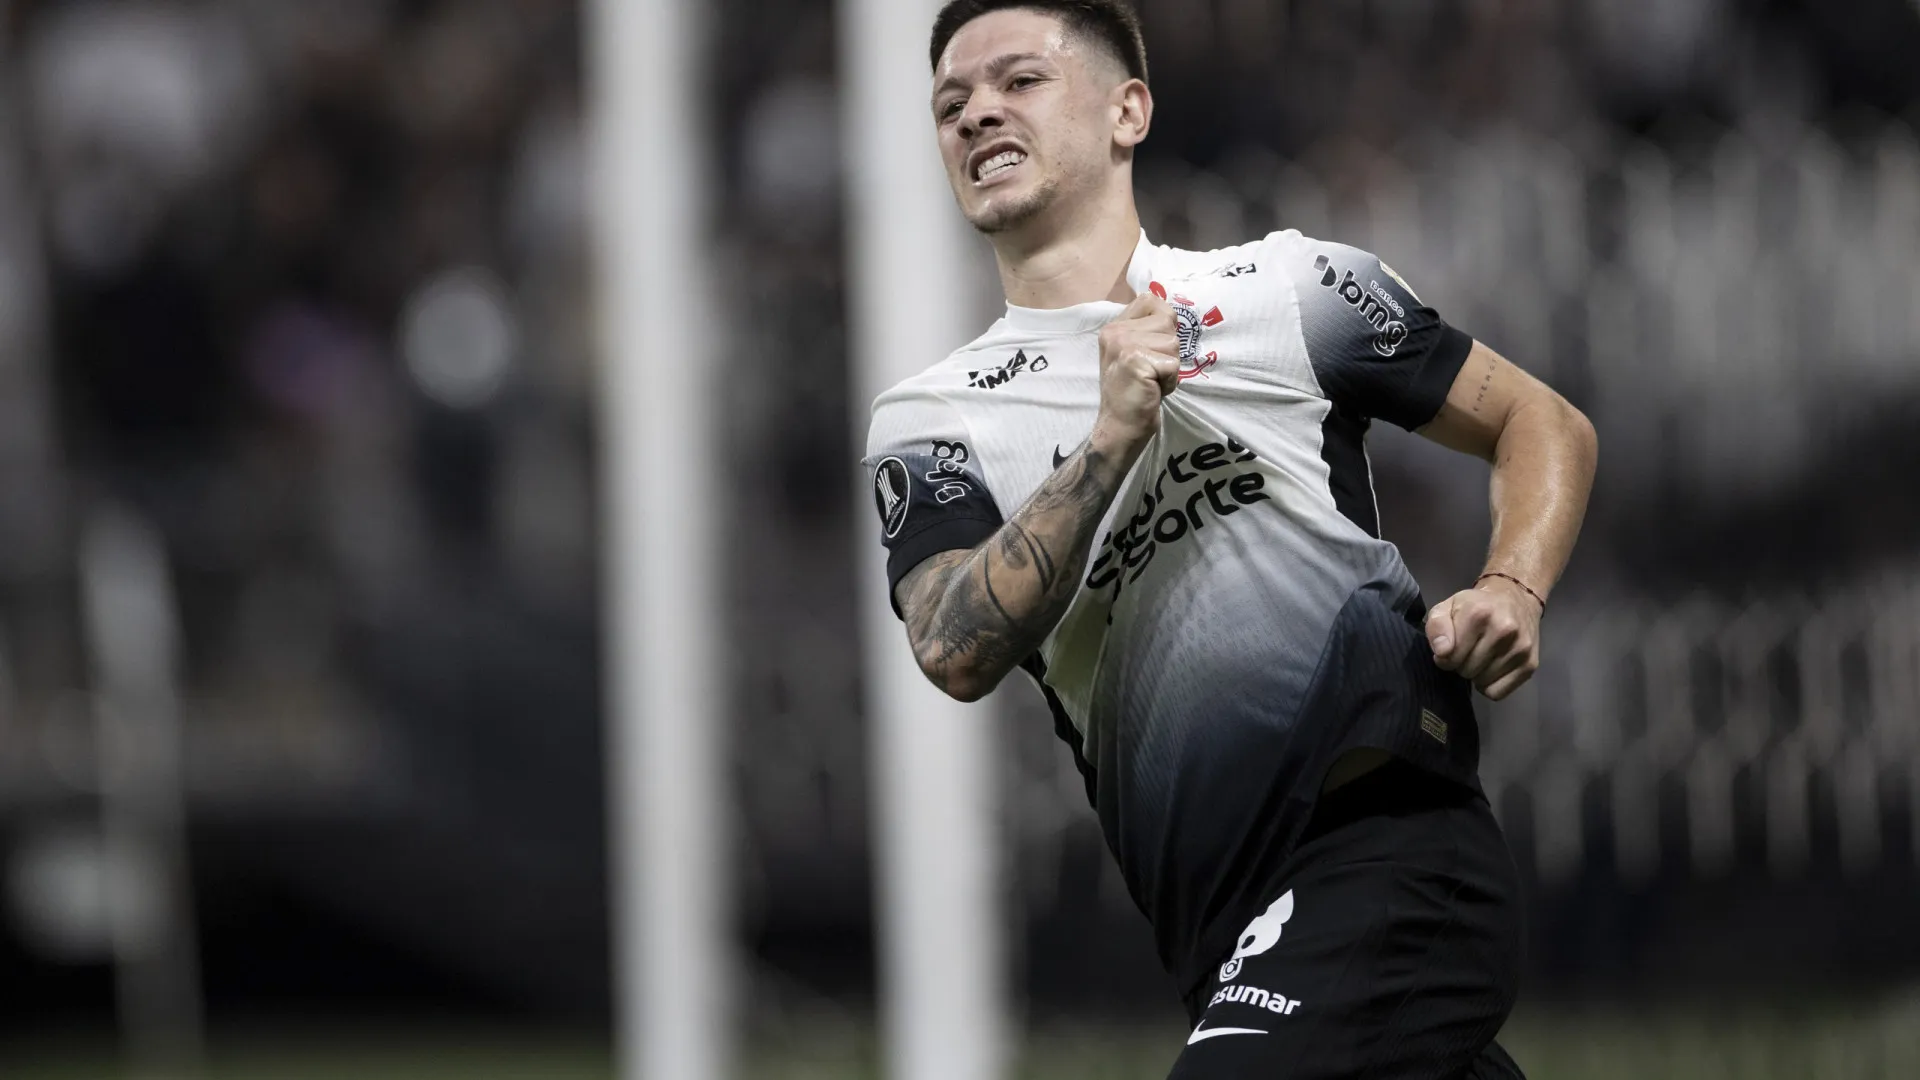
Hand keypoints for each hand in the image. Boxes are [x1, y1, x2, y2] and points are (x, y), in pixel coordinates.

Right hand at [1091, 288, 1179, 457]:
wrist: (1120, 425)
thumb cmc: (1133, 391)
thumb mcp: (1134, 353)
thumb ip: (1146, 330)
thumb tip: (1169, 311)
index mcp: (1113, 326)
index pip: (1150, 300)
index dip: (1162, 321)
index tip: (1153, 347)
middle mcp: (1115, 331)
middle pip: (1167, 321)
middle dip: (1168, 349)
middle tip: (1151, 370)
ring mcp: (1123, 344)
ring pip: (1173, 343)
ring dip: (1170, 367)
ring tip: (1151, 380)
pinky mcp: (1135, 361)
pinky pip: (1172, 363)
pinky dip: (1170, 381)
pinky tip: (1153, 389)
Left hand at [1426, 576, 1542, 700]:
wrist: (1515, 599)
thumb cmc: (1475, 605)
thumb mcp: (1447, 607)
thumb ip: (1437, 627)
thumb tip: (1442, 653)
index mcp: (1479, 614)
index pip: (1450, 657)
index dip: (1444, 657)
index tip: (1450, 649)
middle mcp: (1504, 630)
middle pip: (1467, 671)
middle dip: (1461, 664)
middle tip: (1467, 651)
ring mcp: (1520, 648)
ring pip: (1482, 683)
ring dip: (1476, 675)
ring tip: (1480, 656)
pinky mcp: (1530, 664)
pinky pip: (1498, 693)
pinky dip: (1490, 686)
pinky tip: (1491, 668)